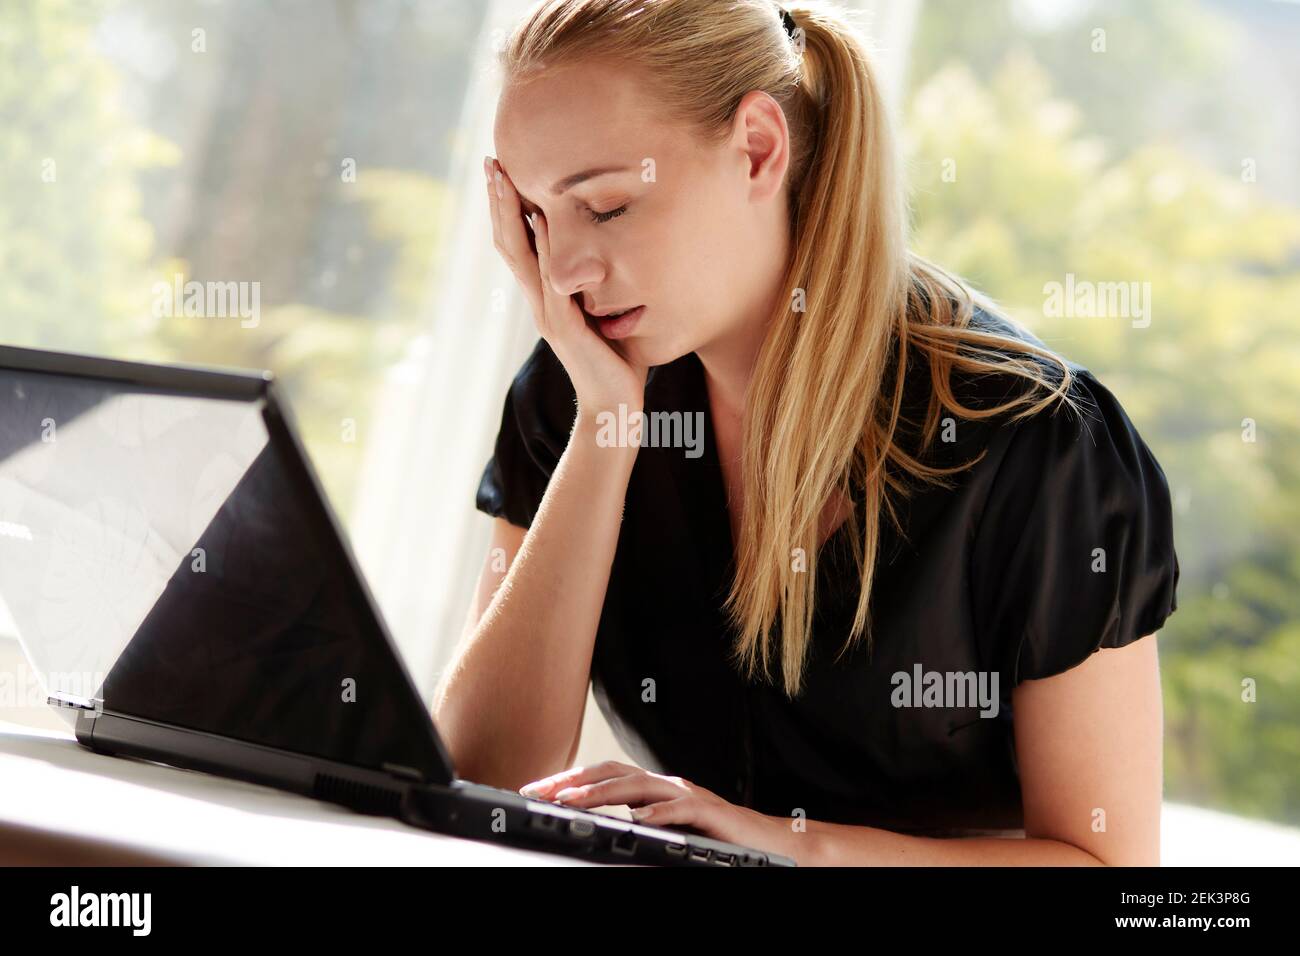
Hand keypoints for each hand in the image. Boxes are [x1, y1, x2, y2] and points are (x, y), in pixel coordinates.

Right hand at [484, 156, 648, 418]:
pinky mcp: (565, 327)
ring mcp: (549, 313)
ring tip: (502, 179)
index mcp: (548, 297)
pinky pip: (551, 280)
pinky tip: (543, 219)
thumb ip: (602, 285)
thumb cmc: (618, 362)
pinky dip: (545, 248)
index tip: (503, 171)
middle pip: (510, 242)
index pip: (520, 244)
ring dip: (510, 214)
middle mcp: (541, 301)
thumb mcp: (608, 313)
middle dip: (499, 201)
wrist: (614, 409)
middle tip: (491, 161)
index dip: (509, 208)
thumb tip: (617, 253)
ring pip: (521, 255)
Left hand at [518, 760, 814, 863]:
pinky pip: (678, 810)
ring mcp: (686, 795)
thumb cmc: (715, 836)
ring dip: (603, 794)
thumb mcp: (667, 829)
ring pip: (638, 786)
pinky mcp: (707, 812)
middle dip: (575, 781)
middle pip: (613, 773)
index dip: (571, 779)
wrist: (766, 841)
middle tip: (542, 791)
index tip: (538, 789)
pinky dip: (656, 813)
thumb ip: (638, 822)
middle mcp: (666, 784)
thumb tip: (600, 824)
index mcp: (654, 788)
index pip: (604, 776)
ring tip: (574, 802)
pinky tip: (636, 819)